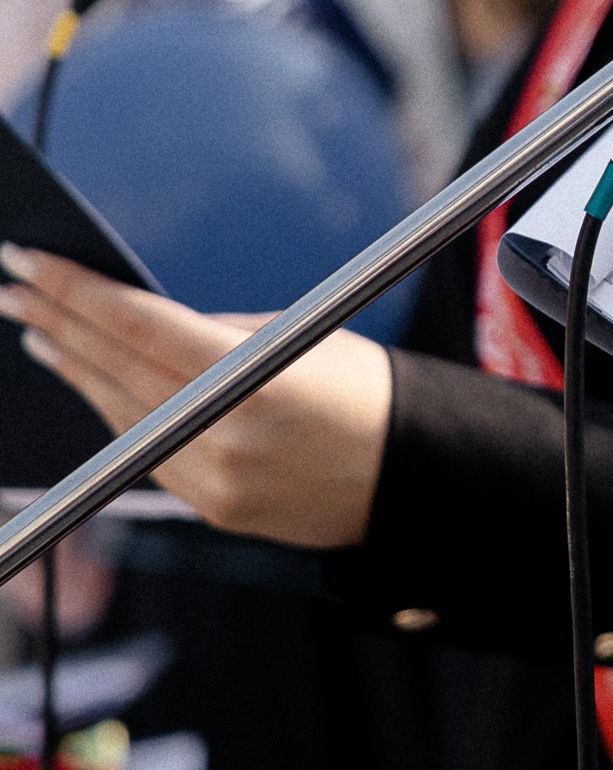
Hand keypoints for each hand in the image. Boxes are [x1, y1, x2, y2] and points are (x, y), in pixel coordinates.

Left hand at [0, 247, 393, 548]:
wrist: (416, 476)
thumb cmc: (364, 390)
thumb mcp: (296, 336)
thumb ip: (210, 334)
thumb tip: (134, 324)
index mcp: (253, 377)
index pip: (136, 324)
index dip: (75, 290)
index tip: (30, 260)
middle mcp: (226, 434)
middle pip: (116, 368)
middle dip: (57, 322)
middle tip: (14, 285)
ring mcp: (216, 479)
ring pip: (121, 414)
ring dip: (76, 368)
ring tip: (38, 331)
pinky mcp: (214, 509)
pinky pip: (148, 451)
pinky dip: (116, 412)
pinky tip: (92, 382)